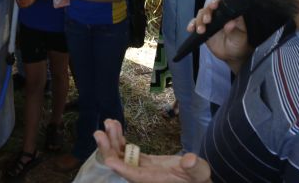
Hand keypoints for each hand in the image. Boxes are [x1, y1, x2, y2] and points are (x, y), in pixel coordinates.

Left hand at [95, 119, 211, 182]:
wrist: (194, 179)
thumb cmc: (197, 177)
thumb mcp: (200, 172)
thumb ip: (195, 168)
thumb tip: (190, 160)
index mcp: (154, 180)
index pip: (135, 175)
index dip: (122, 168)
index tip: (109, 160)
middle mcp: (144, 176)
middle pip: (121, 164)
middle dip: (109, 149)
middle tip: (99, 132)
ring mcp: (142, 168)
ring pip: (121, 156)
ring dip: (113, 140)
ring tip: (108, 122)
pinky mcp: (143, 162)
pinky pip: (127, 151)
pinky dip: (120, 139)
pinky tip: (116, 125)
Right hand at [188, 0, 252, 73]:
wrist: (232, 55)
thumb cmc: (239, 44)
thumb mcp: (240, 38)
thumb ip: (235, 31)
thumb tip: (230, 23)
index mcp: (230, 13)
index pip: (222, 3)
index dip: (217, 2)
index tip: (214, 6)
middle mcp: (218, 15)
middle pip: (209, 8)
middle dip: (206, 13)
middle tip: (207, 21)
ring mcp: (210, 21)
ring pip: (201, 15)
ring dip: (199, 21)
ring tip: (201, 30)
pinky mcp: (203, 28)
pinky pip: (195, 24)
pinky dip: (192, 25)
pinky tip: (190, 29)